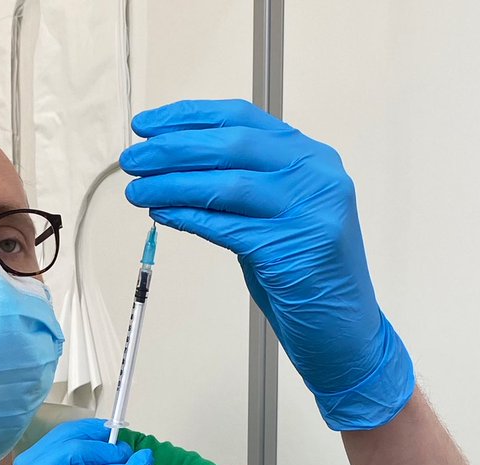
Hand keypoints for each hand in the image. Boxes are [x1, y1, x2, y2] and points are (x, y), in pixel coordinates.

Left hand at [120, 99, 414, 429]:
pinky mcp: (293, 249)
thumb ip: (243, 191)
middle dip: (175, 149)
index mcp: (311, 159)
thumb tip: (177, 175)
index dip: (189, 118)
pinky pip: (228, 226)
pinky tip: (163, 214)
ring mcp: (308, 212)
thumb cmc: (306, 278)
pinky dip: (190, 218)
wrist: (344, 332)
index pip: (243, 119)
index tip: (148, 126)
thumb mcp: (277, 219)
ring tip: (137, 190)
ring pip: (227, 184)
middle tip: (134, 159)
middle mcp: (315, 176)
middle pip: (233, 145)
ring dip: (173, 184)